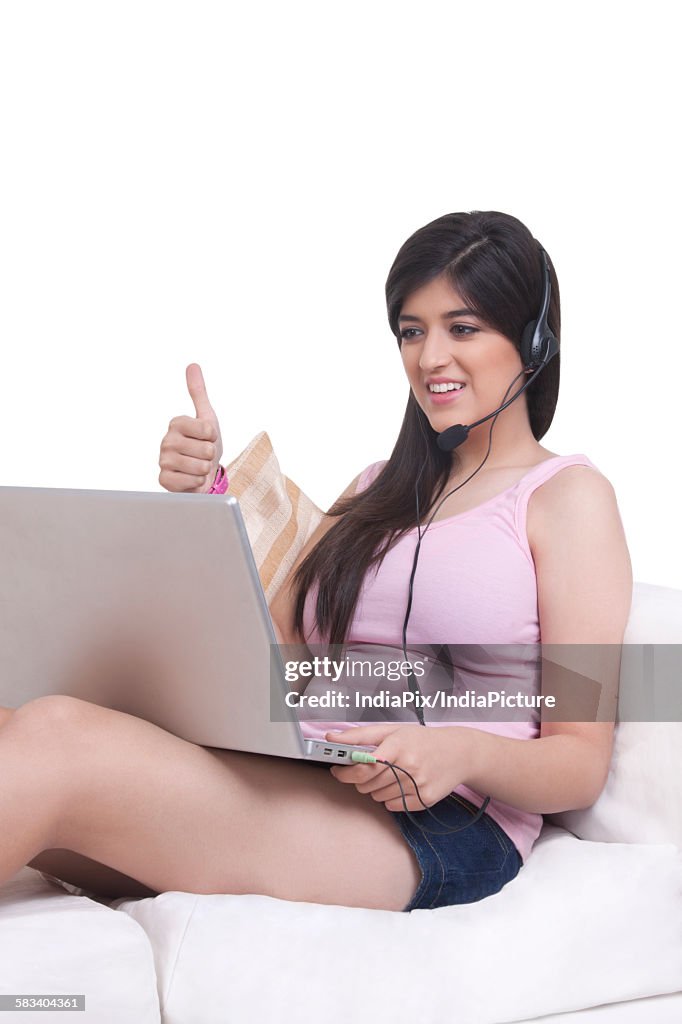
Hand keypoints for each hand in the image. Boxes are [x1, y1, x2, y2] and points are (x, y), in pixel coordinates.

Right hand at [158, 363, 223, 492]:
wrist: (200, 476)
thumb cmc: (204, 446)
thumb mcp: (207, 418)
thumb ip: (199, 392)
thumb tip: (192, 365)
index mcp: (176, 423)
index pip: (208, 430)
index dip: (214, 438)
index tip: (206, 439)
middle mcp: (166, 440)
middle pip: (206, 450)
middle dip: (210, 456)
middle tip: (202, 456)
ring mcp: (163, 461)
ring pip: (200, 467)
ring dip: (204, 470)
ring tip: (197, 468)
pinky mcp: (164, 480)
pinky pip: (191, 481)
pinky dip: (196, 483)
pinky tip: (190, 479)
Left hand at [325, 723, 475, 811]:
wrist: (459, 752)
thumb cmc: (422, 739)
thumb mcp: (392, 730)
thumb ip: (359, 734)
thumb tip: (330, 738)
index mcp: (398, 745)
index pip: (364, 766)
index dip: (345, 771)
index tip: (337, 769)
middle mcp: (409, 766)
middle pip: (367, 784)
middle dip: (359, 779)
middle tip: (364, 770)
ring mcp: (418, 785)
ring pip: (377, 797)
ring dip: (374, 788)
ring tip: (388, 774)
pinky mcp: (425, 800)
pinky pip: (392, 806)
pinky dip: (389, 798)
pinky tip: (400, 784)